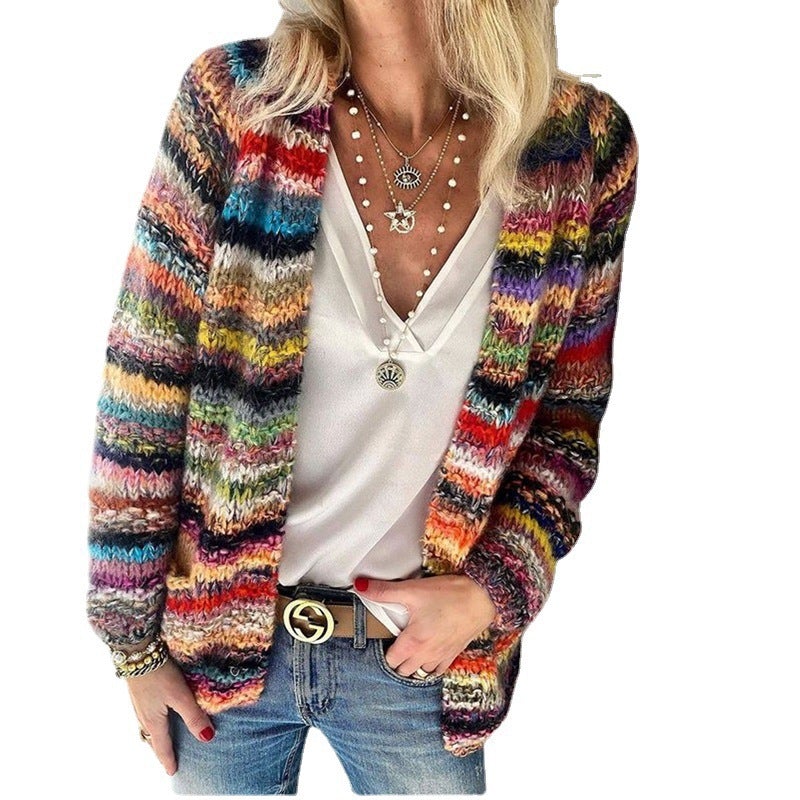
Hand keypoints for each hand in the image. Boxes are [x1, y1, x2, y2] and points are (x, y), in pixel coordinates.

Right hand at [126, 657, 215, 774]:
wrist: (137, 652)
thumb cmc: (160, 674)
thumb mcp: (180, 696)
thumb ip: (193, 716)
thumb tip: (206, 738)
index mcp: (153, 721)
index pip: (162, 746)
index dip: (168, 759)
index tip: (172, 772)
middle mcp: (143, 715)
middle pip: (151, 739)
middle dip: (159, 750)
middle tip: (167, 759)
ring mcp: (138, 704)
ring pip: (146, 728)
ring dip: (154, 737)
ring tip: (161, 740)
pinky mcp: (138, 692)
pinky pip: (143, 716)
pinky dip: (150, 724)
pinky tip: (155, 714)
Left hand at [354, 574, 498, 677]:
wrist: (483, 597)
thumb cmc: (449, 595)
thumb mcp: (413, 591)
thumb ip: (384, 591)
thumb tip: (360, 586)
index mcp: (413, 643)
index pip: (390, 661)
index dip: (383, 652)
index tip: (381, 640)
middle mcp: (426, 655)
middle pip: (403, 670)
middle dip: (396, 661)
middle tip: (392, 643)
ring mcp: (442, 656)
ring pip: (420, 672)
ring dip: (412, 665)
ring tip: (408, 649)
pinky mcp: (454, 653)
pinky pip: (438, 670)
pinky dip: (430, 666)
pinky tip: (428, 654)